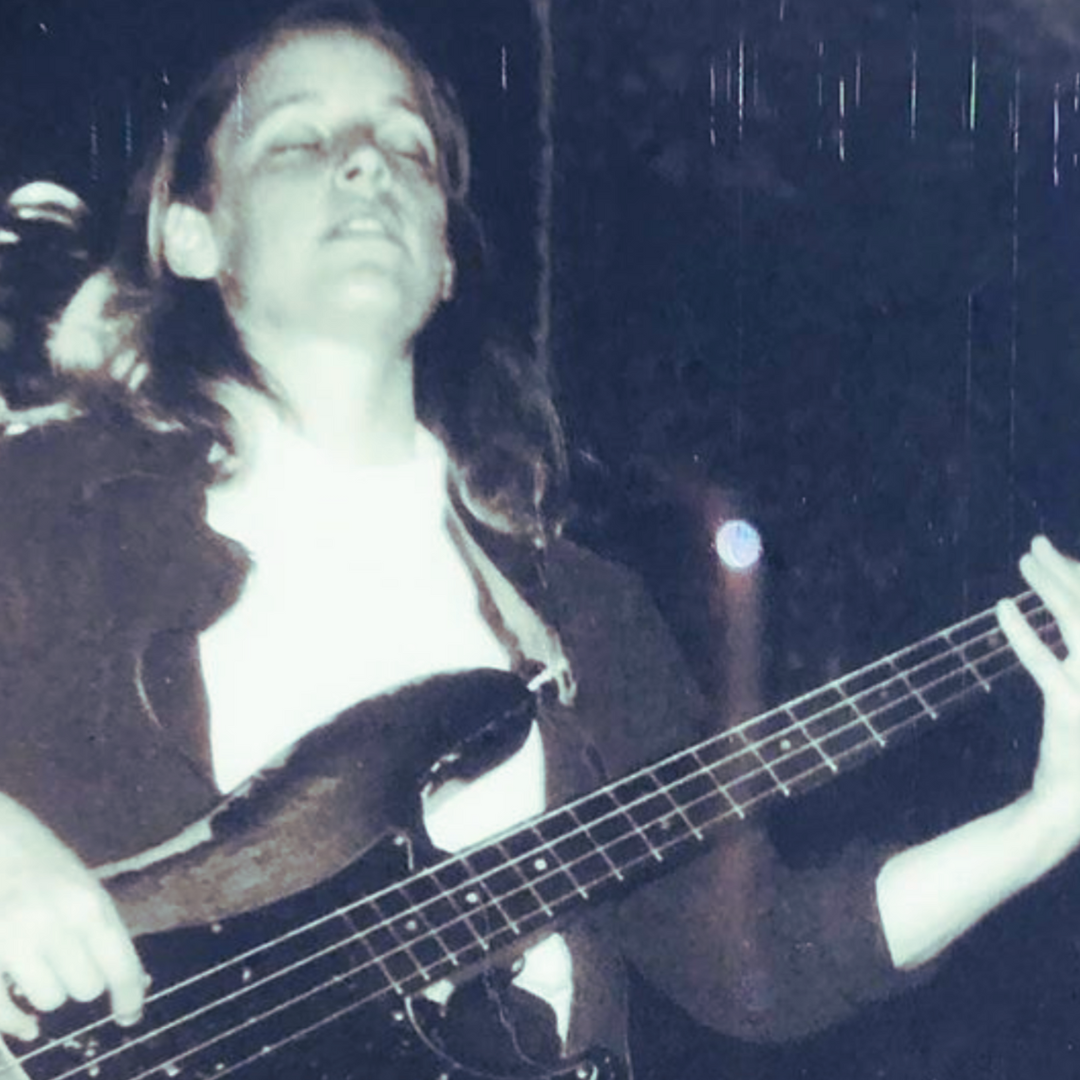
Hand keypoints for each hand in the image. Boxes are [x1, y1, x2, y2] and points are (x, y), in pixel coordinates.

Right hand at [0, 794, 145, 1040]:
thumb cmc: (38, 856)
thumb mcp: (82, 883)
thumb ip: (102, 925)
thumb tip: (128, 977)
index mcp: (89, 903)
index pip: (121, 965)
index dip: (130, 996)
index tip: (129, 1015)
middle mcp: (55, 924)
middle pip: (86, 987)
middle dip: (84, 981)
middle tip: (74, 965)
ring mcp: (14, 941)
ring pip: (49, 999)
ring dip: (49, 991)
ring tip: (42, 968)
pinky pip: (2, 1010)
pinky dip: (15, 1023)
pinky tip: (25, 1024)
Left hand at [997, 536, 1079, 825]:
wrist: (1070, 807)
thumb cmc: (1076, 745)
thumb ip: (1077, 650)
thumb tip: (1063, 596)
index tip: (1058, 560)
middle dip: (1067, 571)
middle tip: (1035, 546)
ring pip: (1079, 623)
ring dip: (1050, 586)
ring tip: (1024, 560)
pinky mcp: (1072, 712)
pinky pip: (1044, 663)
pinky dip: (1022, 634)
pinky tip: (1002, 608)